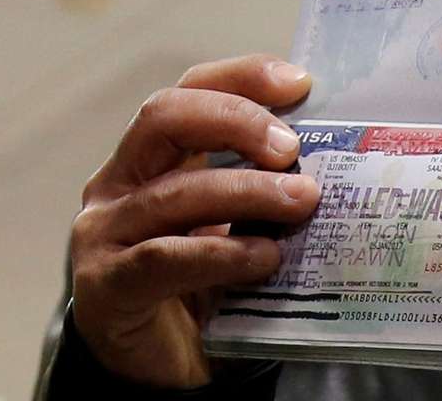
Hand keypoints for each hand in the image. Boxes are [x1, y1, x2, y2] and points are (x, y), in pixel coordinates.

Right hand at [70, 54, 319, 387]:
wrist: (165, 365)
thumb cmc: (208, 282)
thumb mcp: (240, 221)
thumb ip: (265, 186)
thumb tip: (335, 157)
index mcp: (156, 157)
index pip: (191, 90)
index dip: (242, 76)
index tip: (300, 84)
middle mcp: (121, 181)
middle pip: (166, 117)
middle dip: (236, 120)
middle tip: (292, 149)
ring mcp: (106, 231)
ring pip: (174, 192)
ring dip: (246, 191)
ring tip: (302, 202)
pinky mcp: (105, 285)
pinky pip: (163, 258)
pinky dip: (221, 253)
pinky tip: (265, 258)